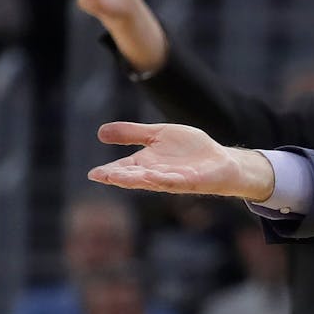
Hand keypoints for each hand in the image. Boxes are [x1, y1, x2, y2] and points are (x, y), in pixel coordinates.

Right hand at [88, 122, 275, 201]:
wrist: (219, 159)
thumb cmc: (189, 150)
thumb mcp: (158, 134)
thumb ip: (133, 133)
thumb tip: (100, 132)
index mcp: (145, 164)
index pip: (123, 169)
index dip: (109, 172)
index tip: (93, 174)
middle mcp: (156, 174)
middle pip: (134, 177)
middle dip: (119, 177)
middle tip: (103, 176)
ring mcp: (173, 179)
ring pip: (152, 181)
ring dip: (136, 179)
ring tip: (119, 178)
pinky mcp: (191, 181)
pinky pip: (175, 181)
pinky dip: (164, 179)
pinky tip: (153, 176)